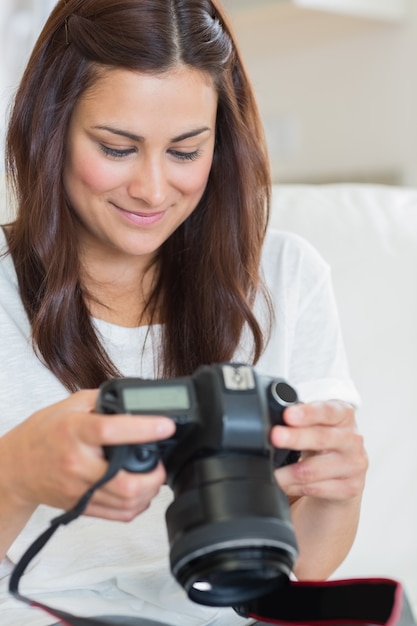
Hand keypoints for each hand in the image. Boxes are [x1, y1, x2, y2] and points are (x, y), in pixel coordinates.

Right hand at [0, 390, 175, 521]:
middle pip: (126, 482)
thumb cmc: (43, 433)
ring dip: (150, 492)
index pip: (112, 431)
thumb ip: (103, 400)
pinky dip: (137, 506)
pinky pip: (118, 515)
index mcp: (75, 432)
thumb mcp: (70, 404)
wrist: (15, 467)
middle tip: (161, 463)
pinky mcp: (81, 507)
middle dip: (155, 476)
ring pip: (126, 503)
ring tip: (154, 477)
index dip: (144, 429)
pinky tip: (141, 493)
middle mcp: (77, 464)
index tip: (166, 425)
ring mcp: (79, 490)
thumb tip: (135, 400)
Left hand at [271, 400, 367, 501]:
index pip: (326, 411)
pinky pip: (314, 489)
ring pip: (313, 470)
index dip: (307, 413)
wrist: (342, 470)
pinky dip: (293, 487)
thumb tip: (272, 420)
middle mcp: (353, 439)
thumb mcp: (314, 423)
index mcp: (343, 415)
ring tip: (273, 471)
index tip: (288, 415)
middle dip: (295, 437)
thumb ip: (299, 418)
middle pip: (321, 438)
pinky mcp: (351, 488)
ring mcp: (354, 464)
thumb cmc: (323, 441)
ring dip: (287, 472)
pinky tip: (285, 483)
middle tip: (275, 437)